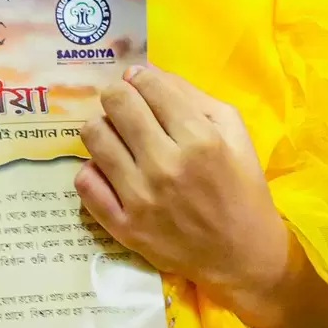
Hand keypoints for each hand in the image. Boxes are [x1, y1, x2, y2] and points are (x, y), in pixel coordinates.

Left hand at [75, 65, 327, 327]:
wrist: (241, 255)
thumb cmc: (242, 188)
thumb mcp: (234, 132)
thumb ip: (192, 96)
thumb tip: (144, 72)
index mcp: (199, 138)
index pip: (148, 84)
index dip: (140, 78)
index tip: (141, 85)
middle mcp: (166, 164)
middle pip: (117, 103)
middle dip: (118, 96)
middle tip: (125, 108)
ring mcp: (140, 197)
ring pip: (94, 136)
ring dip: (102, 127)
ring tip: (117, 137)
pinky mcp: (123, 225)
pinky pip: (85, 182)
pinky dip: (92, 169)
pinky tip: (110, 170)